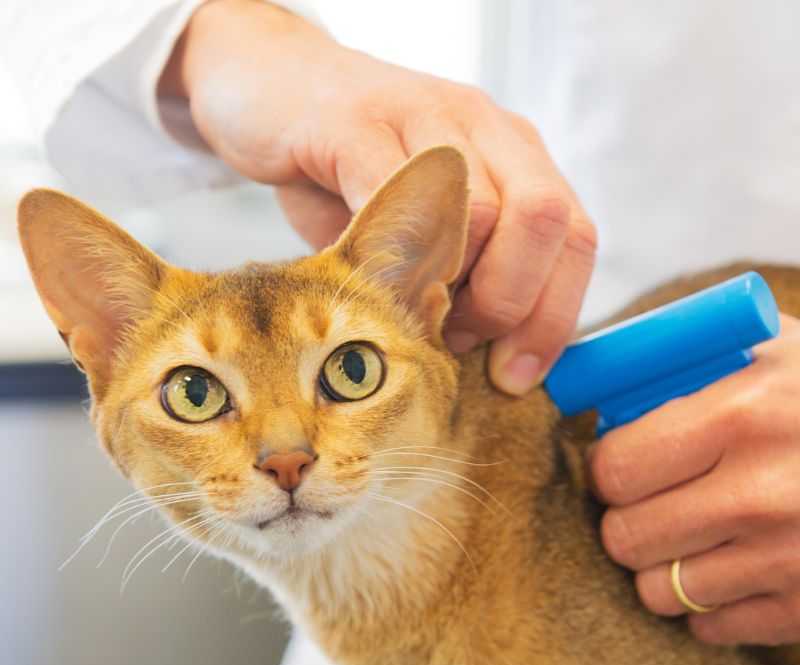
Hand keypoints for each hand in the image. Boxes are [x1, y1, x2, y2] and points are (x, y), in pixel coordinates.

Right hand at [159, 0, 595, 394]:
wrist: (268, 87)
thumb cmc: (348, 173)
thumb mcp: (422, 228)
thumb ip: (463, 280)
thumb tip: (490, 360)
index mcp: (514, 155)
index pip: (575, 238)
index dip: (553, 319)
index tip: (514, 375)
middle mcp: (483, 126)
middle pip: (545, 221)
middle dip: (509, 305)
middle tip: (458, 340)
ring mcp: (424, 115)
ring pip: (480, 214)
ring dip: (449, 290)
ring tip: (409, 310)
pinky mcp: (356, 122)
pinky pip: (396, 197)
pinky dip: (390, 258)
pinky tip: (368, 280)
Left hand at [589, 314, 799, 645]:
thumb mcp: (772, 352)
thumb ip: (686, 369)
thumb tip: (602, 398)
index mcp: (745, 415)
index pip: (614, 470)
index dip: (607, 468)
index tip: (621, 463)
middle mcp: (764, 494)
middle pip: (625, 537)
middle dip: (627, 518)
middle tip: (652, 502)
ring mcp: (791, 560)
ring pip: (658, 592)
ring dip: (664, 566)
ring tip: (697, 534)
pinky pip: (711, 629)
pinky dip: (712, 604)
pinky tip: (738, 566)